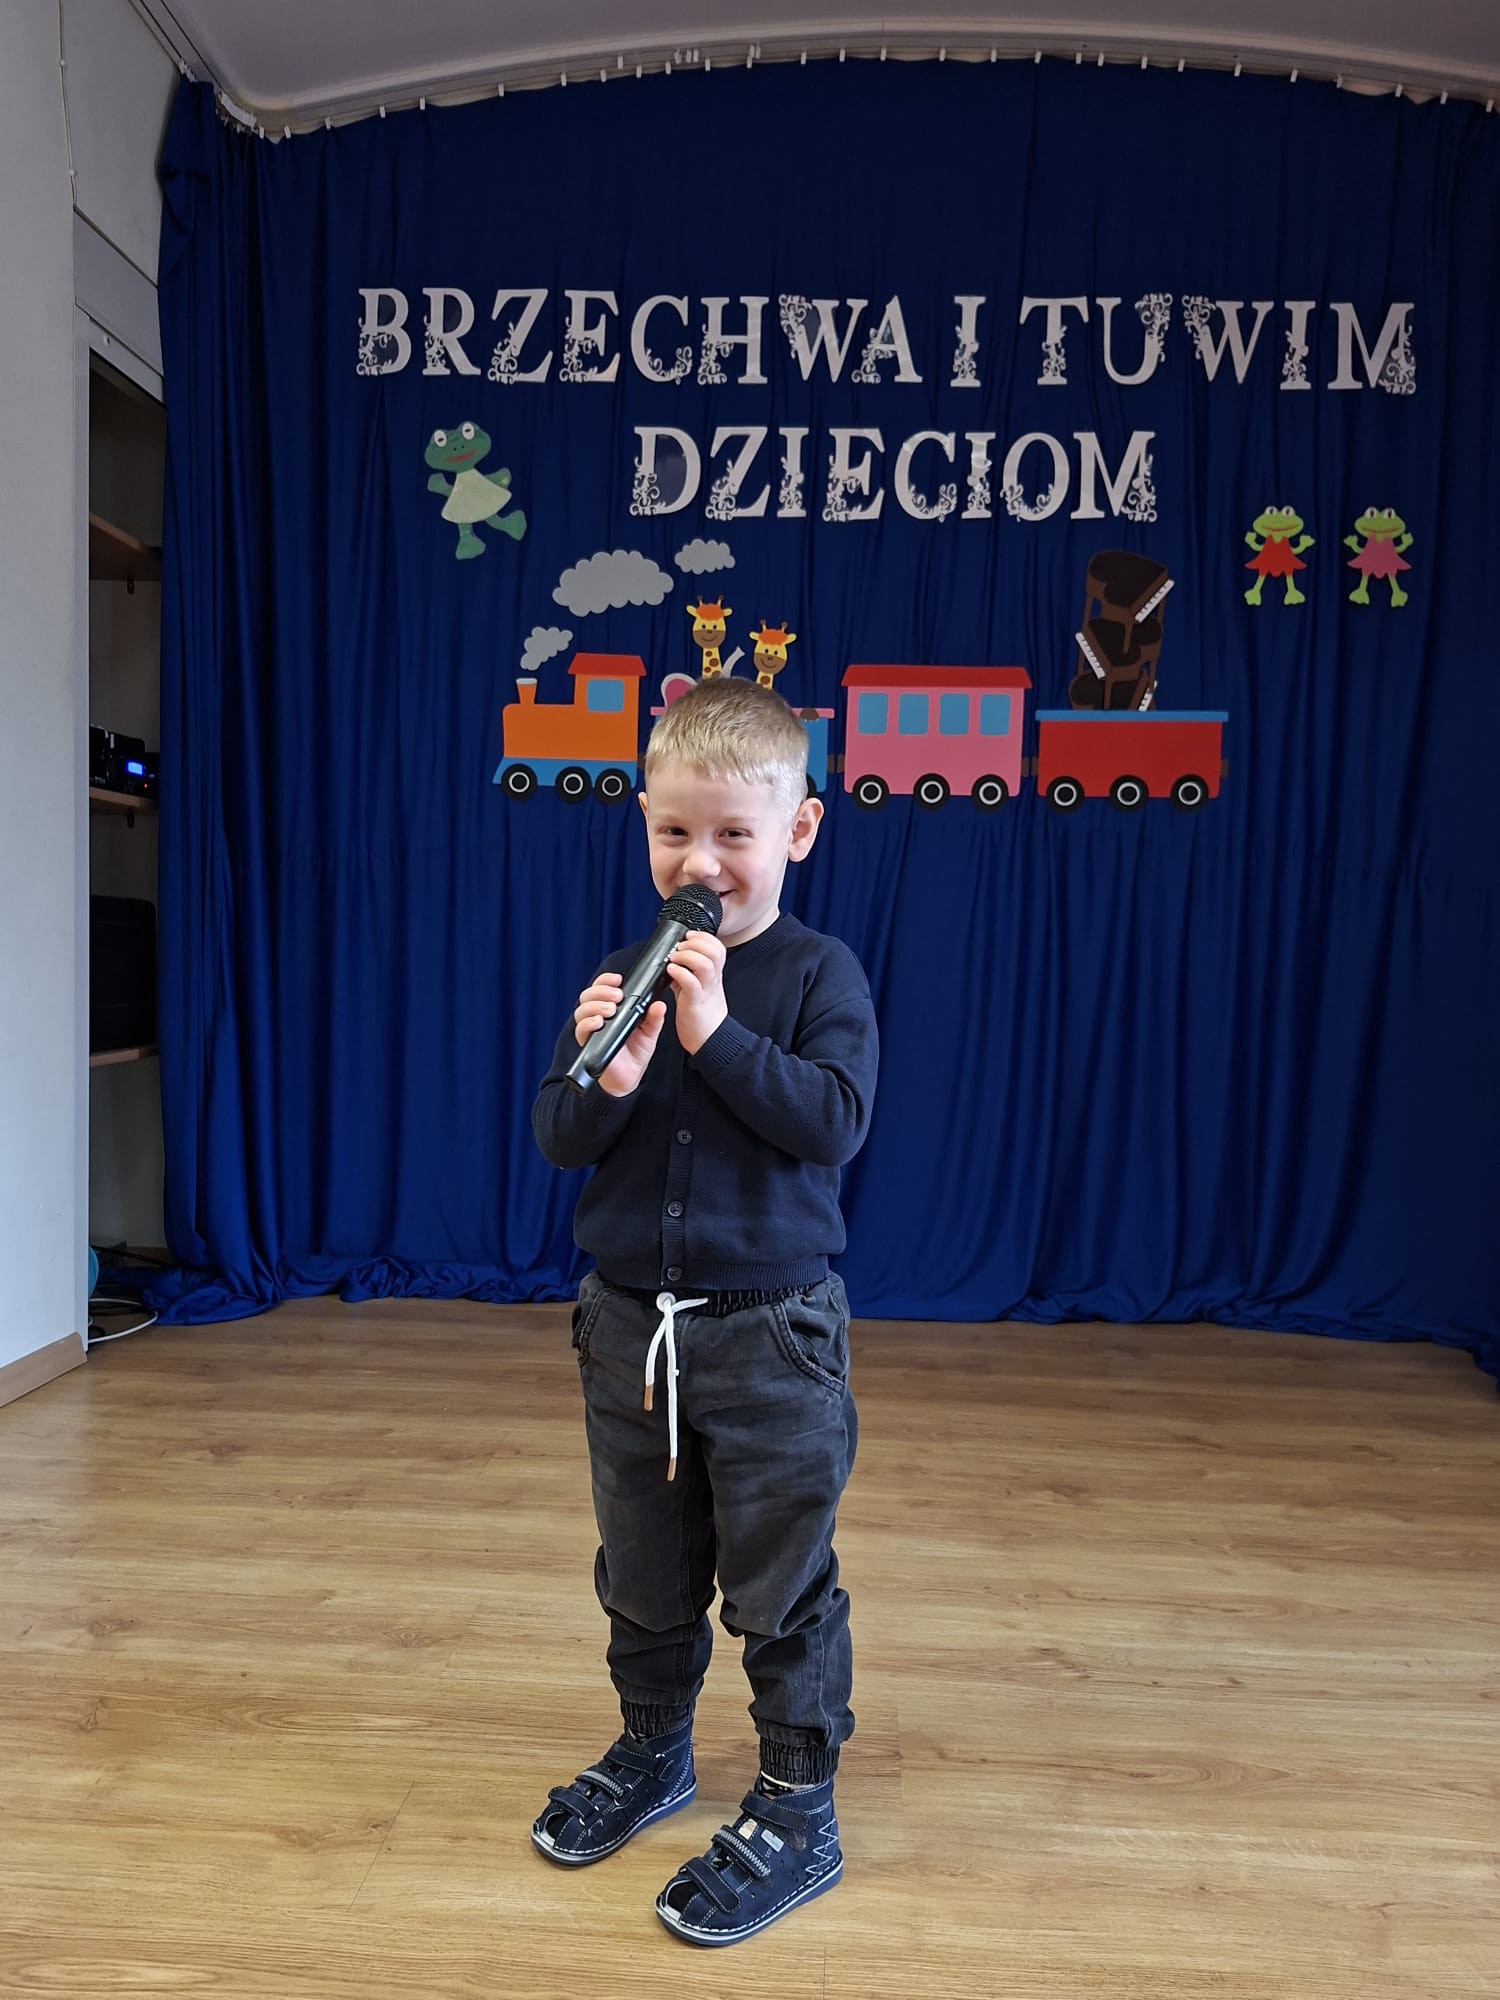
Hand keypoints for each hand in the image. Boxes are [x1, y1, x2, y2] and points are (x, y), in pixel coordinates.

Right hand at [573, 973, 665, 1096]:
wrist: (630, 1076)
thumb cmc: (636, 1051)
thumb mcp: (650, 1031)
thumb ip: (654, 1018)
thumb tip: (660, 1004)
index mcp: (613, 1009)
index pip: (602, 987)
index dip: (606, 980)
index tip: (618, 979)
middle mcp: (598, 1015)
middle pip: (589, 995)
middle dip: (602, 991)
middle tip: (617, 996)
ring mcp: (592, 1029)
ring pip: (582, 1009)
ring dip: (595, 1005)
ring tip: (611, 1009)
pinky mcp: (588, 1042)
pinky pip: (581, 1029)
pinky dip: (588, 1022)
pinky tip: (599, 1021)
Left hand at [666, 930, 727, 1054]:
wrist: (708, 1038)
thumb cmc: (700, 1013)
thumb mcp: (698, 986)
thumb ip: (689, 971)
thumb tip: (674, 957)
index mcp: (714, 974)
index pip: (717, 947)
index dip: (703, 937)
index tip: (688, 936)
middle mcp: (713, 980)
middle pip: (714, 950)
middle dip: (695, 942)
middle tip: (680, 947)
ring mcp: (706, 990)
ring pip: (706, 963)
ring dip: (687, 955)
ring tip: (674, 958)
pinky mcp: (696, 1002)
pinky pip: (692, 983)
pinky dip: (680, 973)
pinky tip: (671, 971)